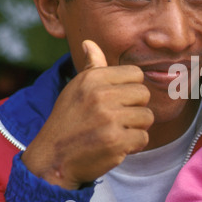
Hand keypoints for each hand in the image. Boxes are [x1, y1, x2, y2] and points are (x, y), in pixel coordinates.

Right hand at [22, 40, 153, 189]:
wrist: (54, 159)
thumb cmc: (69, 121)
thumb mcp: (76, 89)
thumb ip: (91, 67)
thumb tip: (90, 43)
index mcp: (93, 78)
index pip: (136, 73)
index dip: (132, 88)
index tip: (119, 101)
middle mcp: (101, 95)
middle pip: (145, 94)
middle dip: (136, 108)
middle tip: (119, 119)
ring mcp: (109, 118)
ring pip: (147, 117)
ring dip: (136, 128)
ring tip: (116, 132)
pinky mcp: (116, 141)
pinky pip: (143, 137)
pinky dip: (134, 145)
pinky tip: (117, 146)